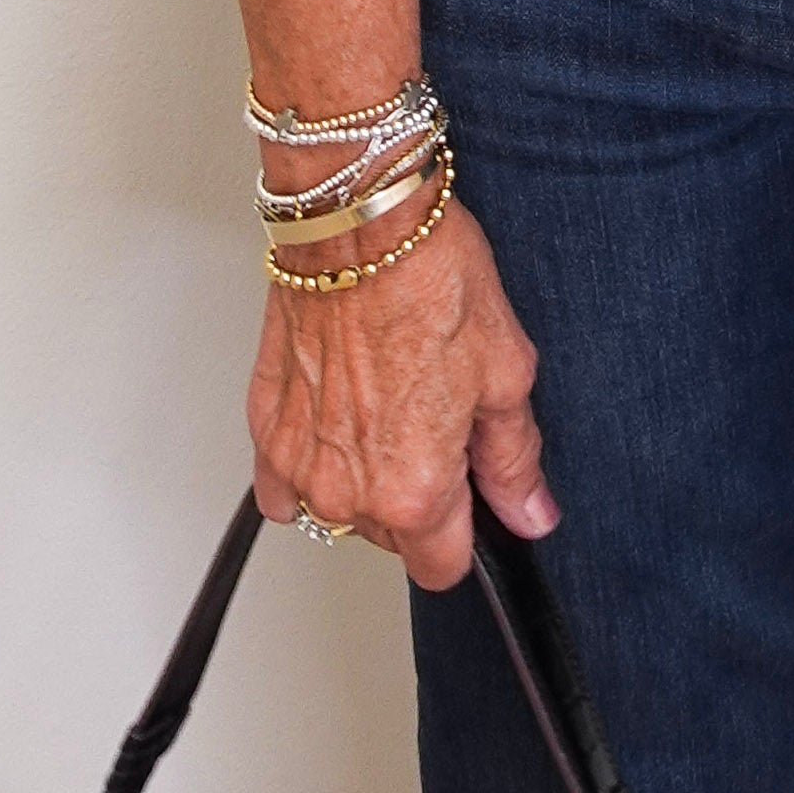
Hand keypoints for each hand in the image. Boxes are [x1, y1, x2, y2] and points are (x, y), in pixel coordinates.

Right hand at [247, 197, 556, 587]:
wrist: (358, 223)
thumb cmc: (429, 279)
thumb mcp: (505, 369)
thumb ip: (514, 460)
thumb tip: (530, 513)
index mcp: (414, 490)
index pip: (442, 569)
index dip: (465, 533)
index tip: (470, 491)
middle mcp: (348, 492)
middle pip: (393, 537)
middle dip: (418, 494)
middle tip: (434, 415)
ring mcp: (297, 465)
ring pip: (341, 510)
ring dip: (365, 476)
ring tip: (386, 399)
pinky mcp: (264, 430)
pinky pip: (285, 483)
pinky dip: (313, 460)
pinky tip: (339, 411)